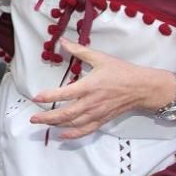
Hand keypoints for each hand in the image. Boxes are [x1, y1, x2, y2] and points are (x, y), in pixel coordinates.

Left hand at [29, 39, 173, 138]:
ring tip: (42, 124)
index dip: (49, 96)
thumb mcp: (100, 58)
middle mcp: (91, 102)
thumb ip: (79, 50)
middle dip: (47, 117)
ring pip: (74, 123)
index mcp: (89, 86)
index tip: (35, 98)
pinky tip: (63, 135)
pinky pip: (87, 130)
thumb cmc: (121, 71)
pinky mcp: (103, 119)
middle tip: (33, 119)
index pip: (64, 93)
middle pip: (66, 113)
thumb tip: (62, 40)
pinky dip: (74, 134)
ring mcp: (97, 113)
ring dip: (56, 125)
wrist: (143, 87)